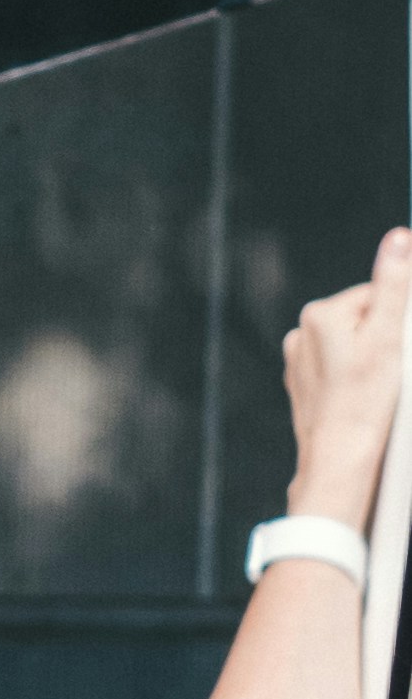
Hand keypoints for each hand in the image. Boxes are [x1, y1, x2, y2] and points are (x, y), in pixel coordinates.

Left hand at [284, 231, 411, 529]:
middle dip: (383, 341)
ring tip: (377, 390)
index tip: (400, 349)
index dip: (398, 322)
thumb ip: (394, 284)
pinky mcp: (302, 386)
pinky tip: (363, 400)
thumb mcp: (389, 336)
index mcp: (320, 314)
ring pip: (352, 347)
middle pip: (364, 321)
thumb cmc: (366, 403)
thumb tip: (399, 237)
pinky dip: (354, 380)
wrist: (339, 460)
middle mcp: (301, 333)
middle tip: (390, 375)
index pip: (376, 297)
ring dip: (371, 361)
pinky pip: (339, 370)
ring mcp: (298, 361)